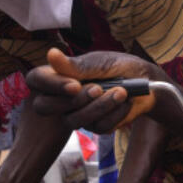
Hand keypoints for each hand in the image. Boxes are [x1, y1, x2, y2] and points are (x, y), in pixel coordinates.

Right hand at [26, 48, 158, 132]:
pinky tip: (126, 103)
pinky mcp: (95, 125)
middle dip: (76, 100)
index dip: (52, 85)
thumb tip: (51, 54)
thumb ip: (76, 66)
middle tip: (98, 88)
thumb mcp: (100, 63)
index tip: (75, 84)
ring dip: (100, 107)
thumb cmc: (120, 66)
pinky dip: (115, 114)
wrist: (145, 82)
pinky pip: (97, 127)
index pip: (37, 80)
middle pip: (47, 107)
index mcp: (59, 74)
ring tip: (122, 92)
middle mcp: (62, 96)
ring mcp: (76, 113)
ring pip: (74, 120)